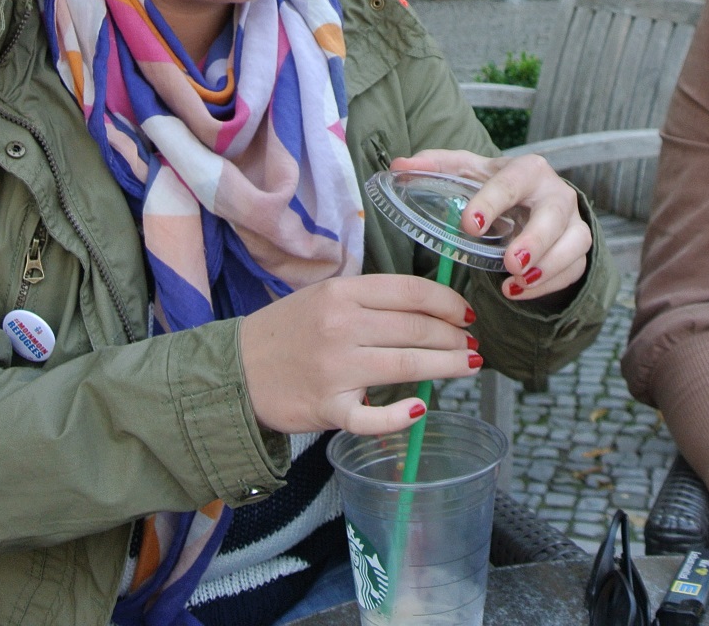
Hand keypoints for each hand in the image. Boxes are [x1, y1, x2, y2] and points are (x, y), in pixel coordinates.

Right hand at [238, 274, 477, 435]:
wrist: (236, 371)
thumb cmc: (286, 332)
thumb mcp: (324, 298)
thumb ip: (370, 301)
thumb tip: (428, 309)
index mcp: (343, 293)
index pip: (411, 291)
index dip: (448, 302)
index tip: (466, 314)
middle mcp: (341, 326)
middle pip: (417, 329)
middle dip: (454, 338)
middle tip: (473, 346)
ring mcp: (336, 369)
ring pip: (408, 366)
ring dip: (447, 367)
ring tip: (467, 366)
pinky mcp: (329, 408)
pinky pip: (374, 416)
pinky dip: (401, 416)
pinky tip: (421, 409)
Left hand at [390, 150, 591, 301]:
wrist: (534, 203)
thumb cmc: (497, 187)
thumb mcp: (468, 173)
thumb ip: (435, 166)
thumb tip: (399, 164)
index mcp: (528, 170)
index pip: (513, 181)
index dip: (492, 202)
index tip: (470, 225)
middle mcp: (556, 194)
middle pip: (555, 213)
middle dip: (536, 239)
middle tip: (510, 262)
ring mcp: (572, 223)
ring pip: (575, 242)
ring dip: (547, 266)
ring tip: (513, 285)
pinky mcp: (577, 250)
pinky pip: (573, 269)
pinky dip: (549, 284)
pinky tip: (520, 292)